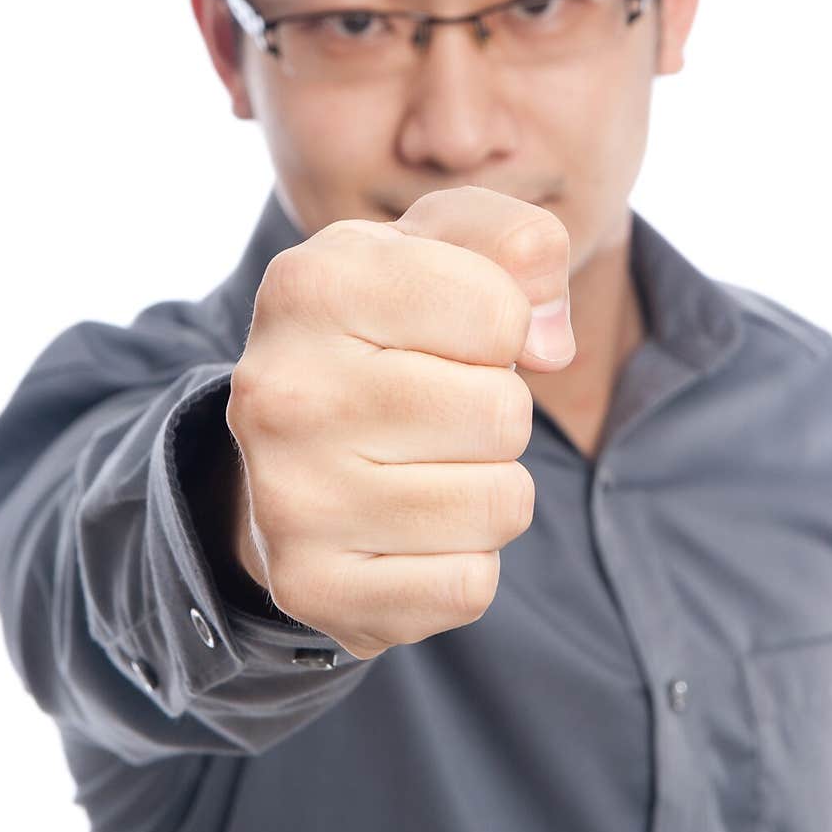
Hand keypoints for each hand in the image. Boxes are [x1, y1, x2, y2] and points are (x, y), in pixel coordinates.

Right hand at [225, 186, 574, 658]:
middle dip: (498, 412)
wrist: (288, 444)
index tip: (449, 336)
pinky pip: (469, 586)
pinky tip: (408, 529)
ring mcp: (289, 498)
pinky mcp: (312, 587)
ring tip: (424, 465)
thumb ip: (522, 244)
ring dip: (488, 488)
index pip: (501, 314)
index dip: (503, 328)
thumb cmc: (387, 327)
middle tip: (435, 409)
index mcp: (310, 285)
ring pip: (500, 505)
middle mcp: (280, 391)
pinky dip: (463, 560)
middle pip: (504, 414)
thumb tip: (551, 345)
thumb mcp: (443, 247)